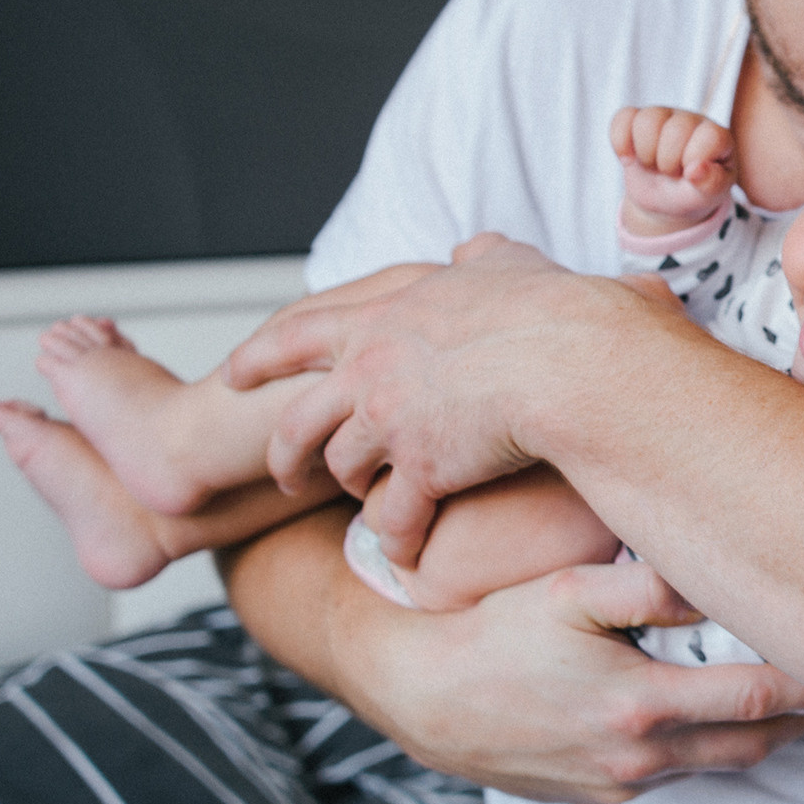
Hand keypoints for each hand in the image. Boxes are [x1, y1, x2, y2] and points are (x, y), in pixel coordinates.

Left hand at [231, 234, 652, 565]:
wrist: (570, 357)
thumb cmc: (550, 307)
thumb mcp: (506, 262)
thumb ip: (479, 256)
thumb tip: (471, 250)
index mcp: (382, 318)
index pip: (297, 333)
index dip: (259, 356)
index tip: (233, 373)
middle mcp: (371, 371)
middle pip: (299, 420)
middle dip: (284, 452)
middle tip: (284, 474)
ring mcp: (391, 423)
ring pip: (342, 469)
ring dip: (351, 490)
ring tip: (363, 506)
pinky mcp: (423, 470)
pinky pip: (394, 518)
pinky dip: (398, 539)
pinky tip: (406, 553)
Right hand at [341, 557, 803, 802]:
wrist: (420, 695)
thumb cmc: (492, 632)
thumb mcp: (571, 591)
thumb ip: (651, 589)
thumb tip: (719, 578)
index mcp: (640, 705)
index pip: (757, 700)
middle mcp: (637, 757)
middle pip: (752, 744)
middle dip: (803, 718)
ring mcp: (616, 784)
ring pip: (716, 763)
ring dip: (760, 735)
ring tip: (797, 701)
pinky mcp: (596, 796)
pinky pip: (672, 776)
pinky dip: (707, 749)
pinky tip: (718, 719)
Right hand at [610, 106, 735, 235]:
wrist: (666, 199)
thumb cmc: (694, 192)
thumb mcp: (710, 194)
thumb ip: (712, 183)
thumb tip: (696, 170)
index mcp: (716, 136)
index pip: (709, 137)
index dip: (694, 161)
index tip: (692, 176)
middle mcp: (691, 120)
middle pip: (675, 130)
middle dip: (668, 163)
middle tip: (671, 173)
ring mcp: (663, 116)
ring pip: (647, 120)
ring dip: (646, 153)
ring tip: (653, 165)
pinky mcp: (636, 119)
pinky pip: (622, 118)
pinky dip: (621, 143)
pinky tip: (630, 159)